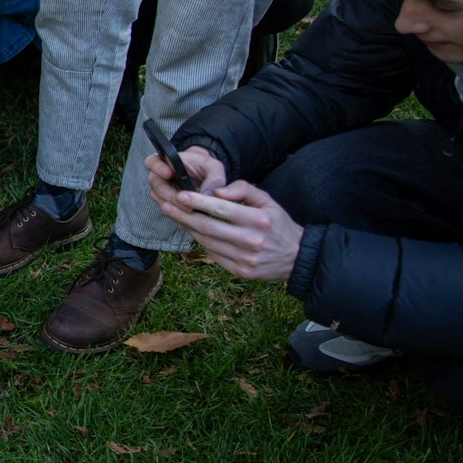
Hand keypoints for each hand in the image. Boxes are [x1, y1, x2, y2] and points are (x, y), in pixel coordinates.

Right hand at [141, 145, 226, 205]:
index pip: (152, 162)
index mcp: (167, 161)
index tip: (169, 173)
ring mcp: (161, 191)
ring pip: (160, 200)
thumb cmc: (206, 168)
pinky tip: (189, 215)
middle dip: (170, 195)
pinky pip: (167, 210)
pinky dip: (177, 213)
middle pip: (156, 186)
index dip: (158, 168)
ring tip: (190, 210)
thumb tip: (207, 195)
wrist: (205, 177)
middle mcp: (159, 176)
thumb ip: (213, 179)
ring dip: (174, 206)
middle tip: (184, 200)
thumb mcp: (215, 168)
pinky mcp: (166, 203)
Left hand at [152, 177, 302, 281]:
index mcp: (258, 220)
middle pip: (208, 227)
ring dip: (187, 227)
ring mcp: (244, 259)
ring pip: (207, 241)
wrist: (296, 257)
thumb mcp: (268, 201)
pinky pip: (213, 254)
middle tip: (165, 204)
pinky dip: (200, 241)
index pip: (222, 209)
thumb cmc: (279, 224)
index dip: (198, 202)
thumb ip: (244, 190)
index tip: (180, 194)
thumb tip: (218, 191)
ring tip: (173, 214)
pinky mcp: (239, 271)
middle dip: (183, 215)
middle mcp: (250, 241)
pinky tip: (191, 230)